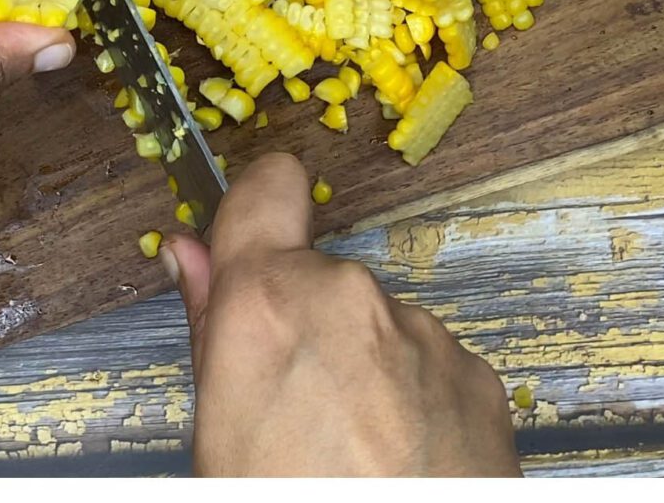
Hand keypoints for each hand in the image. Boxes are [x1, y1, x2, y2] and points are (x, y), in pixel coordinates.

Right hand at [170, 153, 518, 476]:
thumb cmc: (288, 497)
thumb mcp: (216, 425)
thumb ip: (208, 324)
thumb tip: (187, 257)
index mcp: (267, 300)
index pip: (266, 191)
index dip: (257, 206)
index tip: (254, 224)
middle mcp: (350, 298)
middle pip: (317, 278)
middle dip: (303, 323)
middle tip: (287, 402)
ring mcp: (422, 334)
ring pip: (375, 325)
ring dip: (361, 366)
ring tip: (346, 444)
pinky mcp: (476, 375)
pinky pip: (427, 364)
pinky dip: (411, 398)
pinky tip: (394, 455)